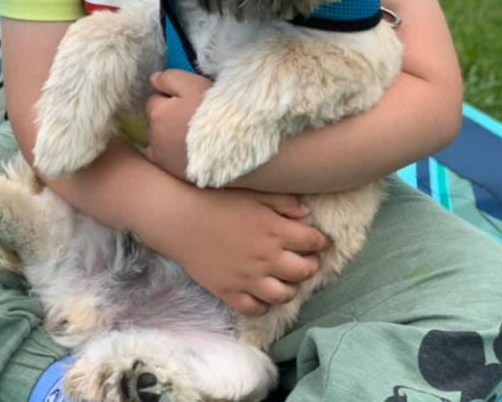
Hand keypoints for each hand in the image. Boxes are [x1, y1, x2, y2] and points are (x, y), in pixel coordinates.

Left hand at [145, 70, 211, 179]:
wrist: (232, 148)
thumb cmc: (213, 111)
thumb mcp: (192, 84)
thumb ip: (169, 79)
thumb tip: (153, 79)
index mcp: (156, 113)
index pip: (155, 99)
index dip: (171, 97)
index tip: (189, 99)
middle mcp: (153, 136)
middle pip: (157, 120)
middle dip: (168, 116)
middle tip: (193, 115)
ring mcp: (162, 157)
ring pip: (160, 140)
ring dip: (170, 135)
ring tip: (193, 135)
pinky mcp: (173, 172)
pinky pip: (167, 158)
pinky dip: (174, 153)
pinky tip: (190, 150)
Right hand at [153, 183, 331, 315]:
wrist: (180, 218)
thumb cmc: (216, 200)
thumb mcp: (253, 193)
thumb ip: (283, 201)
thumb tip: (307, 213)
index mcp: (276, 230)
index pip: (313, 242)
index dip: (322, 242)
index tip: (322, 241)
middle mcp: (267, 258)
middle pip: (304, 271)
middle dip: (311, 265)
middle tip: (308, 259)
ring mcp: (249, 278)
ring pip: (284, 295)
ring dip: (292, 288)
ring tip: (287, 278)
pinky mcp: (230, 292)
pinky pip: (256, 309)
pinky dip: (264, 305)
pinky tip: (263, 294)